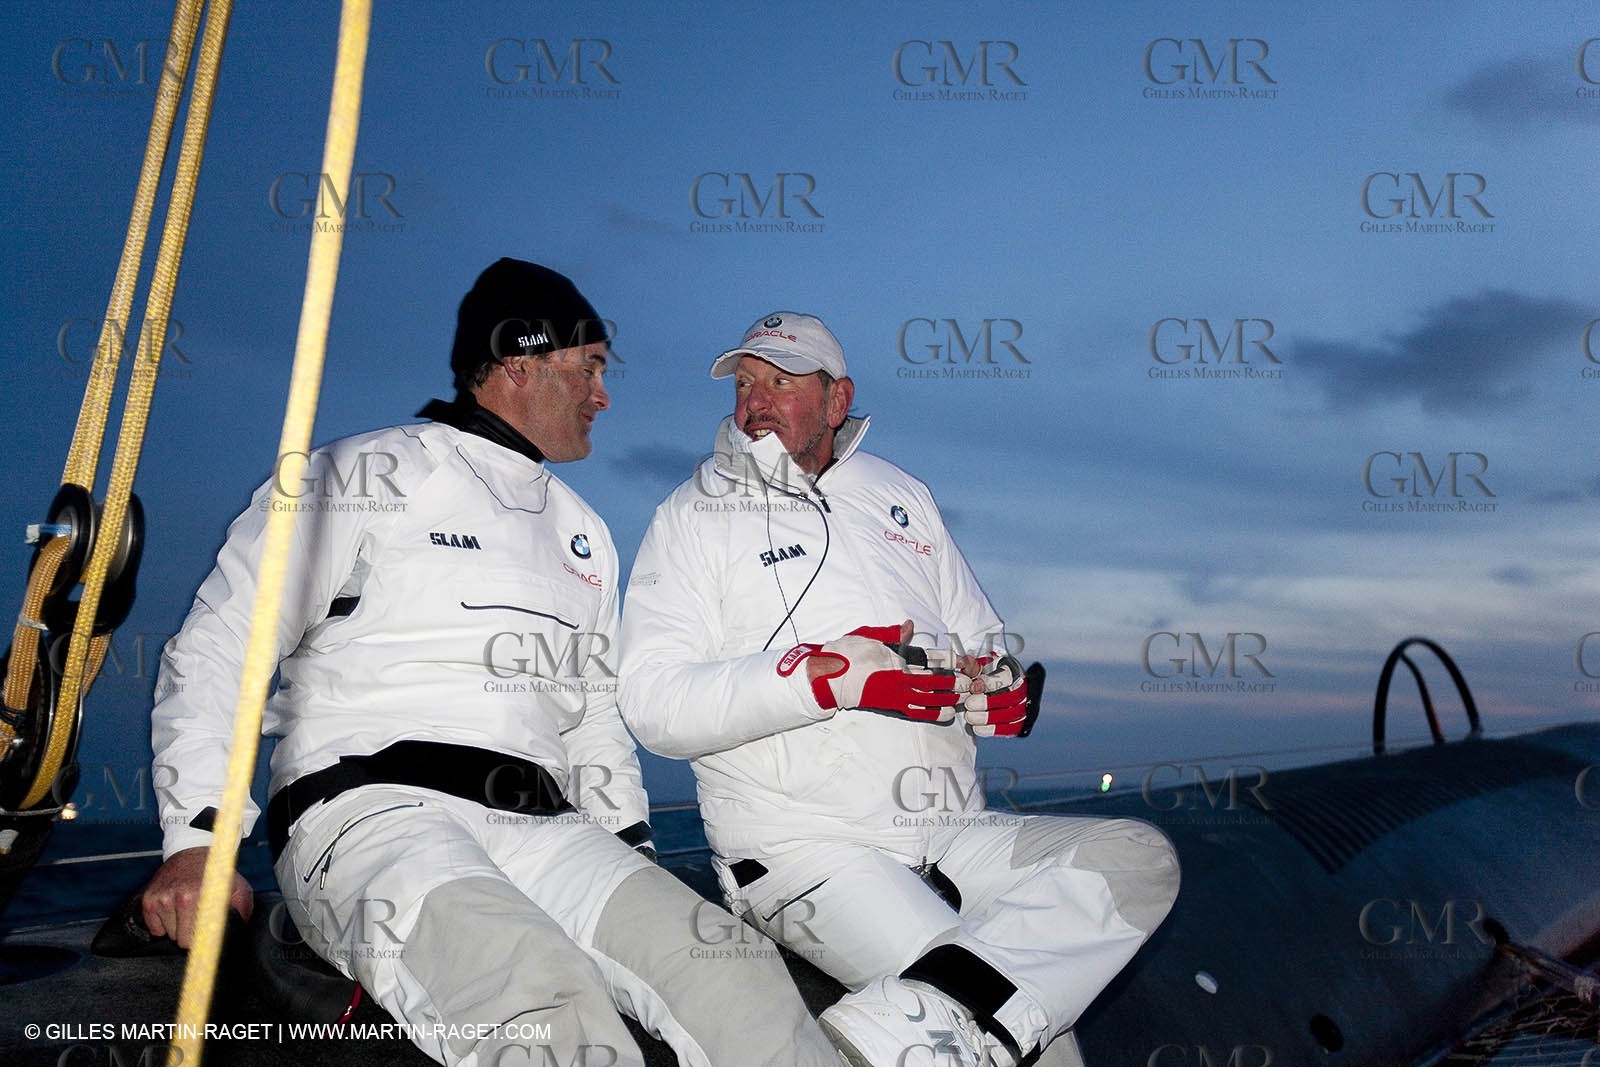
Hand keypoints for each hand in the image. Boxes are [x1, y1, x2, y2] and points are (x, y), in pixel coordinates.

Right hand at [140, 846, 253, 948]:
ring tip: (187, 909)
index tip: (204, 942)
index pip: (195, 939)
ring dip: (177, 926)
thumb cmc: (216, 873)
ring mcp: (161, 898)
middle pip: (181, 940)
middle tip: (197, 918)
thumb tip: (238, 929)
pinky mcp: (149, 900)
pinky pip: (154, 928)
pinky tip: (174, 909)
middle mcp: (179, 897)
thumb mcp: (238, 888)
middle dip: (190, 933)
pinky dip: (163, 923)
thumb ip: (241, 910)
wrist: (192, 851)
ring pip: (168, 934)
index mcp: (200, 896)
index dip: (201, 943)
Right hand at [779, 621, 960, 722]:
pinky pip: (917, 712)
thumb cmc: (847, 652)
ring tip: (964, 698)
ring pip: (930, 697)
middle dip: (955, 681)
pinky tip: (947, 714)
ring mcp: (895, 693)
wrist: (827, 677)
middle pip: (935, 679)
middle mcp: (899, 676)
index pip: (930, 658)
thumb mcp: (869, 636)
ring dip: (949, 698)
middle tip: (971, 683)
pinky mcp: (890, 706)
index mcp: (896, 656)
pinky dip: (933, 713)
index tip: (964, 662)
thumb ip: (892, 634)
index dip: (950, 660)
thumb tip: (909, 625)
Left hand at [958, 654, 1037, 737]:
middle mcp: (1023, 689)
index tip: (973, 687)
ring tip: (969, 717)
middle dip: (988, 702)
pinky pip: (1011, 728)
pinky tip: (977, 728)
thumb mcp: (981, 665)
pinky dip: (994, 730)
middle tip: (969, 704)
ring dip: (989, 718)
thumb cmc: (989, 674)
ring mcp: (1024, 706)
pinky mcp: (1021, 722)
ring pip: (1011, 714)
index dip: (990, 683)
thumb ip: (972, 666)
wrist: (1002, 687)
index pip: (1007, 677)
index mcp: (1014, 671)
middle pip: (1011, 697)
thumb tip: (959, 663)